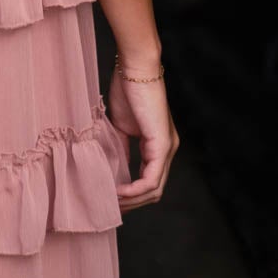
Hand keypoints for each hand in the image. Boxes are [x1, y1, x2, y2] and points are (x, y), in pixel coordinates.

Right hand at [107, 65, 178, 208]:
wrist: (134, 69)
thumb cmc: (127, 90)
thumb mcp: (119, 126)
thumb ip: (119, 147)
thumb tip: (111, 168)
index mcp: (158, 146)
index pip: (150, 182)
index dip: (131, 195)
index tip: (111, 199)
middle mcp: (168, 150)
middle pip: (154, 192)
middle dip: (132, 204)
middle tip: (110, 208)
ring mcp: (168, 149)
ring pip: (154, 190)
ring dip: (132, 200)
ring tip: (111, 202)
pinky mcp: (162, 145)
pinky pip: (151, 179)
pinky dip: (134, 190)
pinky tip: (118, 191)